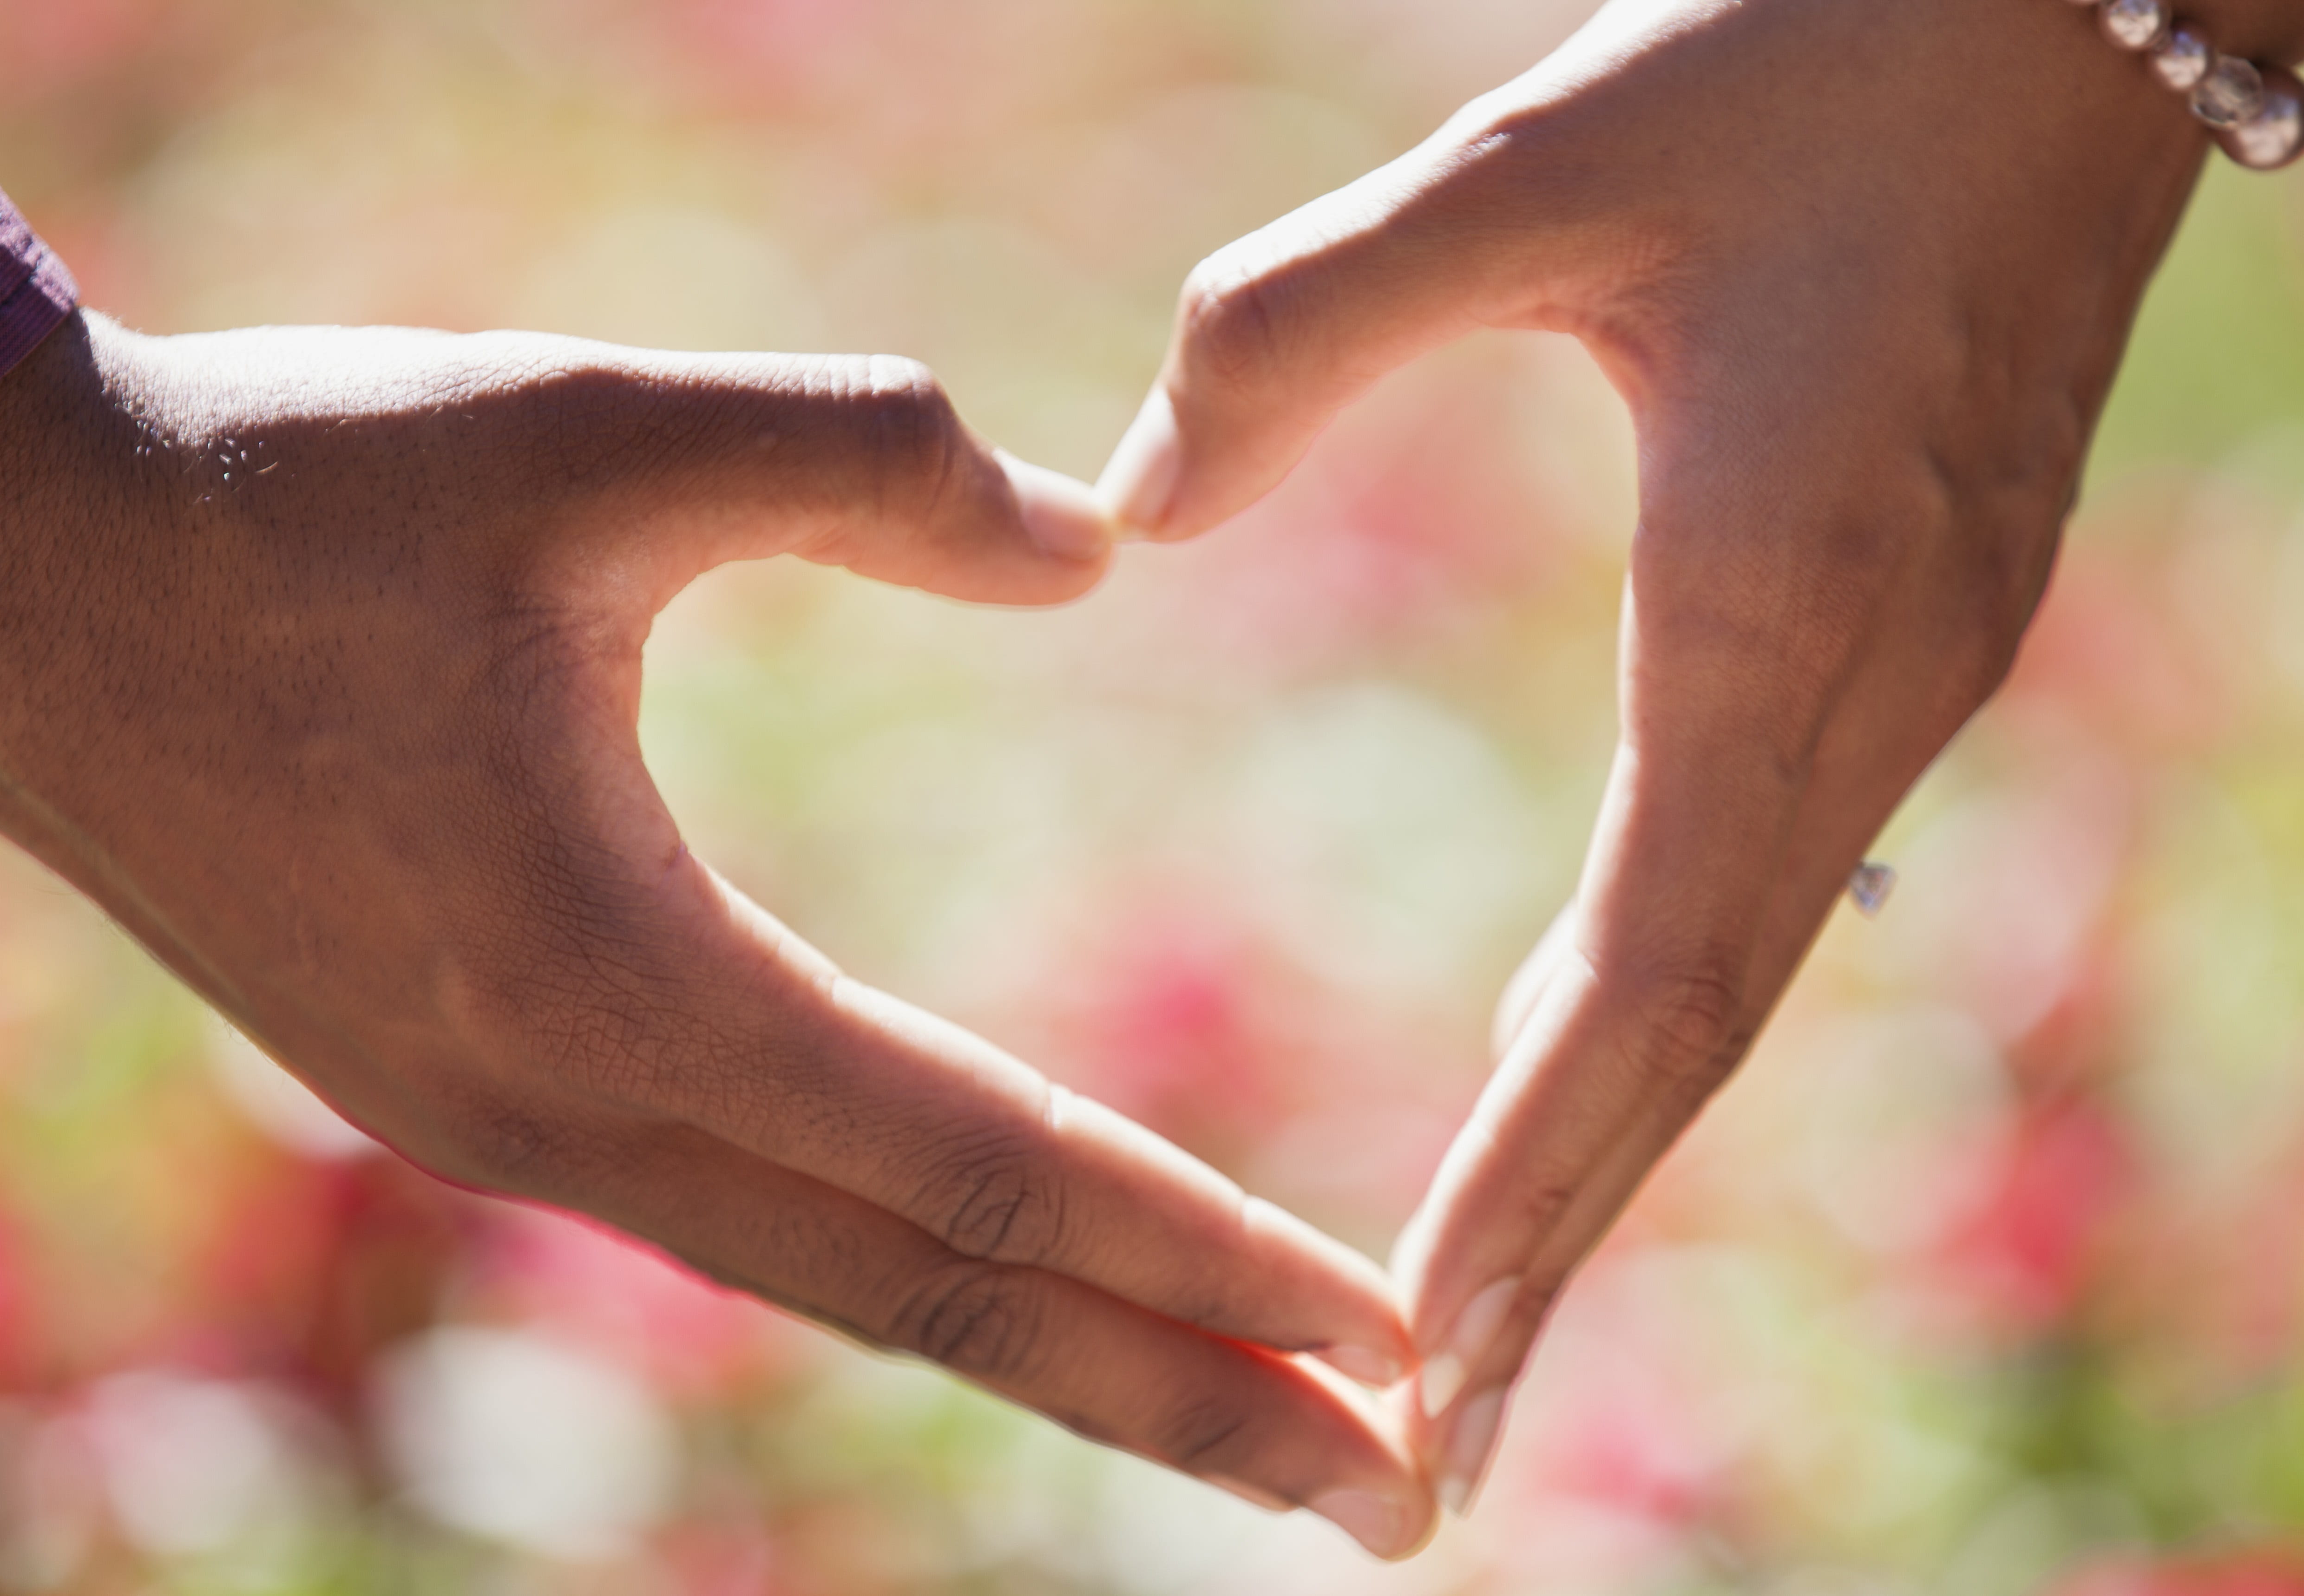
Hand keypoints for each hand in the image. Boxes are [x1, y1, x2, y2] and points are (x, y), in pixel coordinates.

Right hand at [0, 313, 1431, 1552]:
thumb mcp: (588, 426)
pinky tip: (986, 1259)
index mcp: (616, 980)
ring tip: (1241, 1416)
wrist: (11, 577)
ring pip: (830, 1279)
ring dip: (1047, 1350)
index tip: (1392, 1340)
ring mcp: (497, 1126)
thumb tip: (1094, 539)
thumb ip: (865, 462)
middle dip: (1175, 1402)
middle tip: (1393, 1498)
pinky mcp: (458, 1087)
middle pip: (930, 1301)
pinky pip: (731, 1213)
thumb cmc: (289, 489)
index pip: (984, 1168)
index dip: (1206, 1256)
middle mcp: (560, 1111)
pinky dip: (892, 1257)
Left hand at [1095, 0, 2247, 1518]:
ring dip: (1615, 1143)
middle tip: (1439, 1438)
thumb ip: (1305, 328)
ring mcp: (1909, 666)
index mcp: (1775, 606)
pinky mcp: (1909, 621)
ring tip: (1482, 1307)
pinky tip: (1574, 1049)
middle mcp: (1863, 683)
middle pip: (1699, 1036)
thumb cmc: (1802, 62)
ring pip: (1739, 973)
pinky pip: (1764, 874)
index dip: (1537, 1173)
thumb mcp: (1534, 170)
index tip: (1424, 1339)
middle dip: (1566, 1235)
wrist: (2065, 4)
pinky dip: (1662, 1003)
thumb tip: (1123, 504)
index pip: (1643, 975)